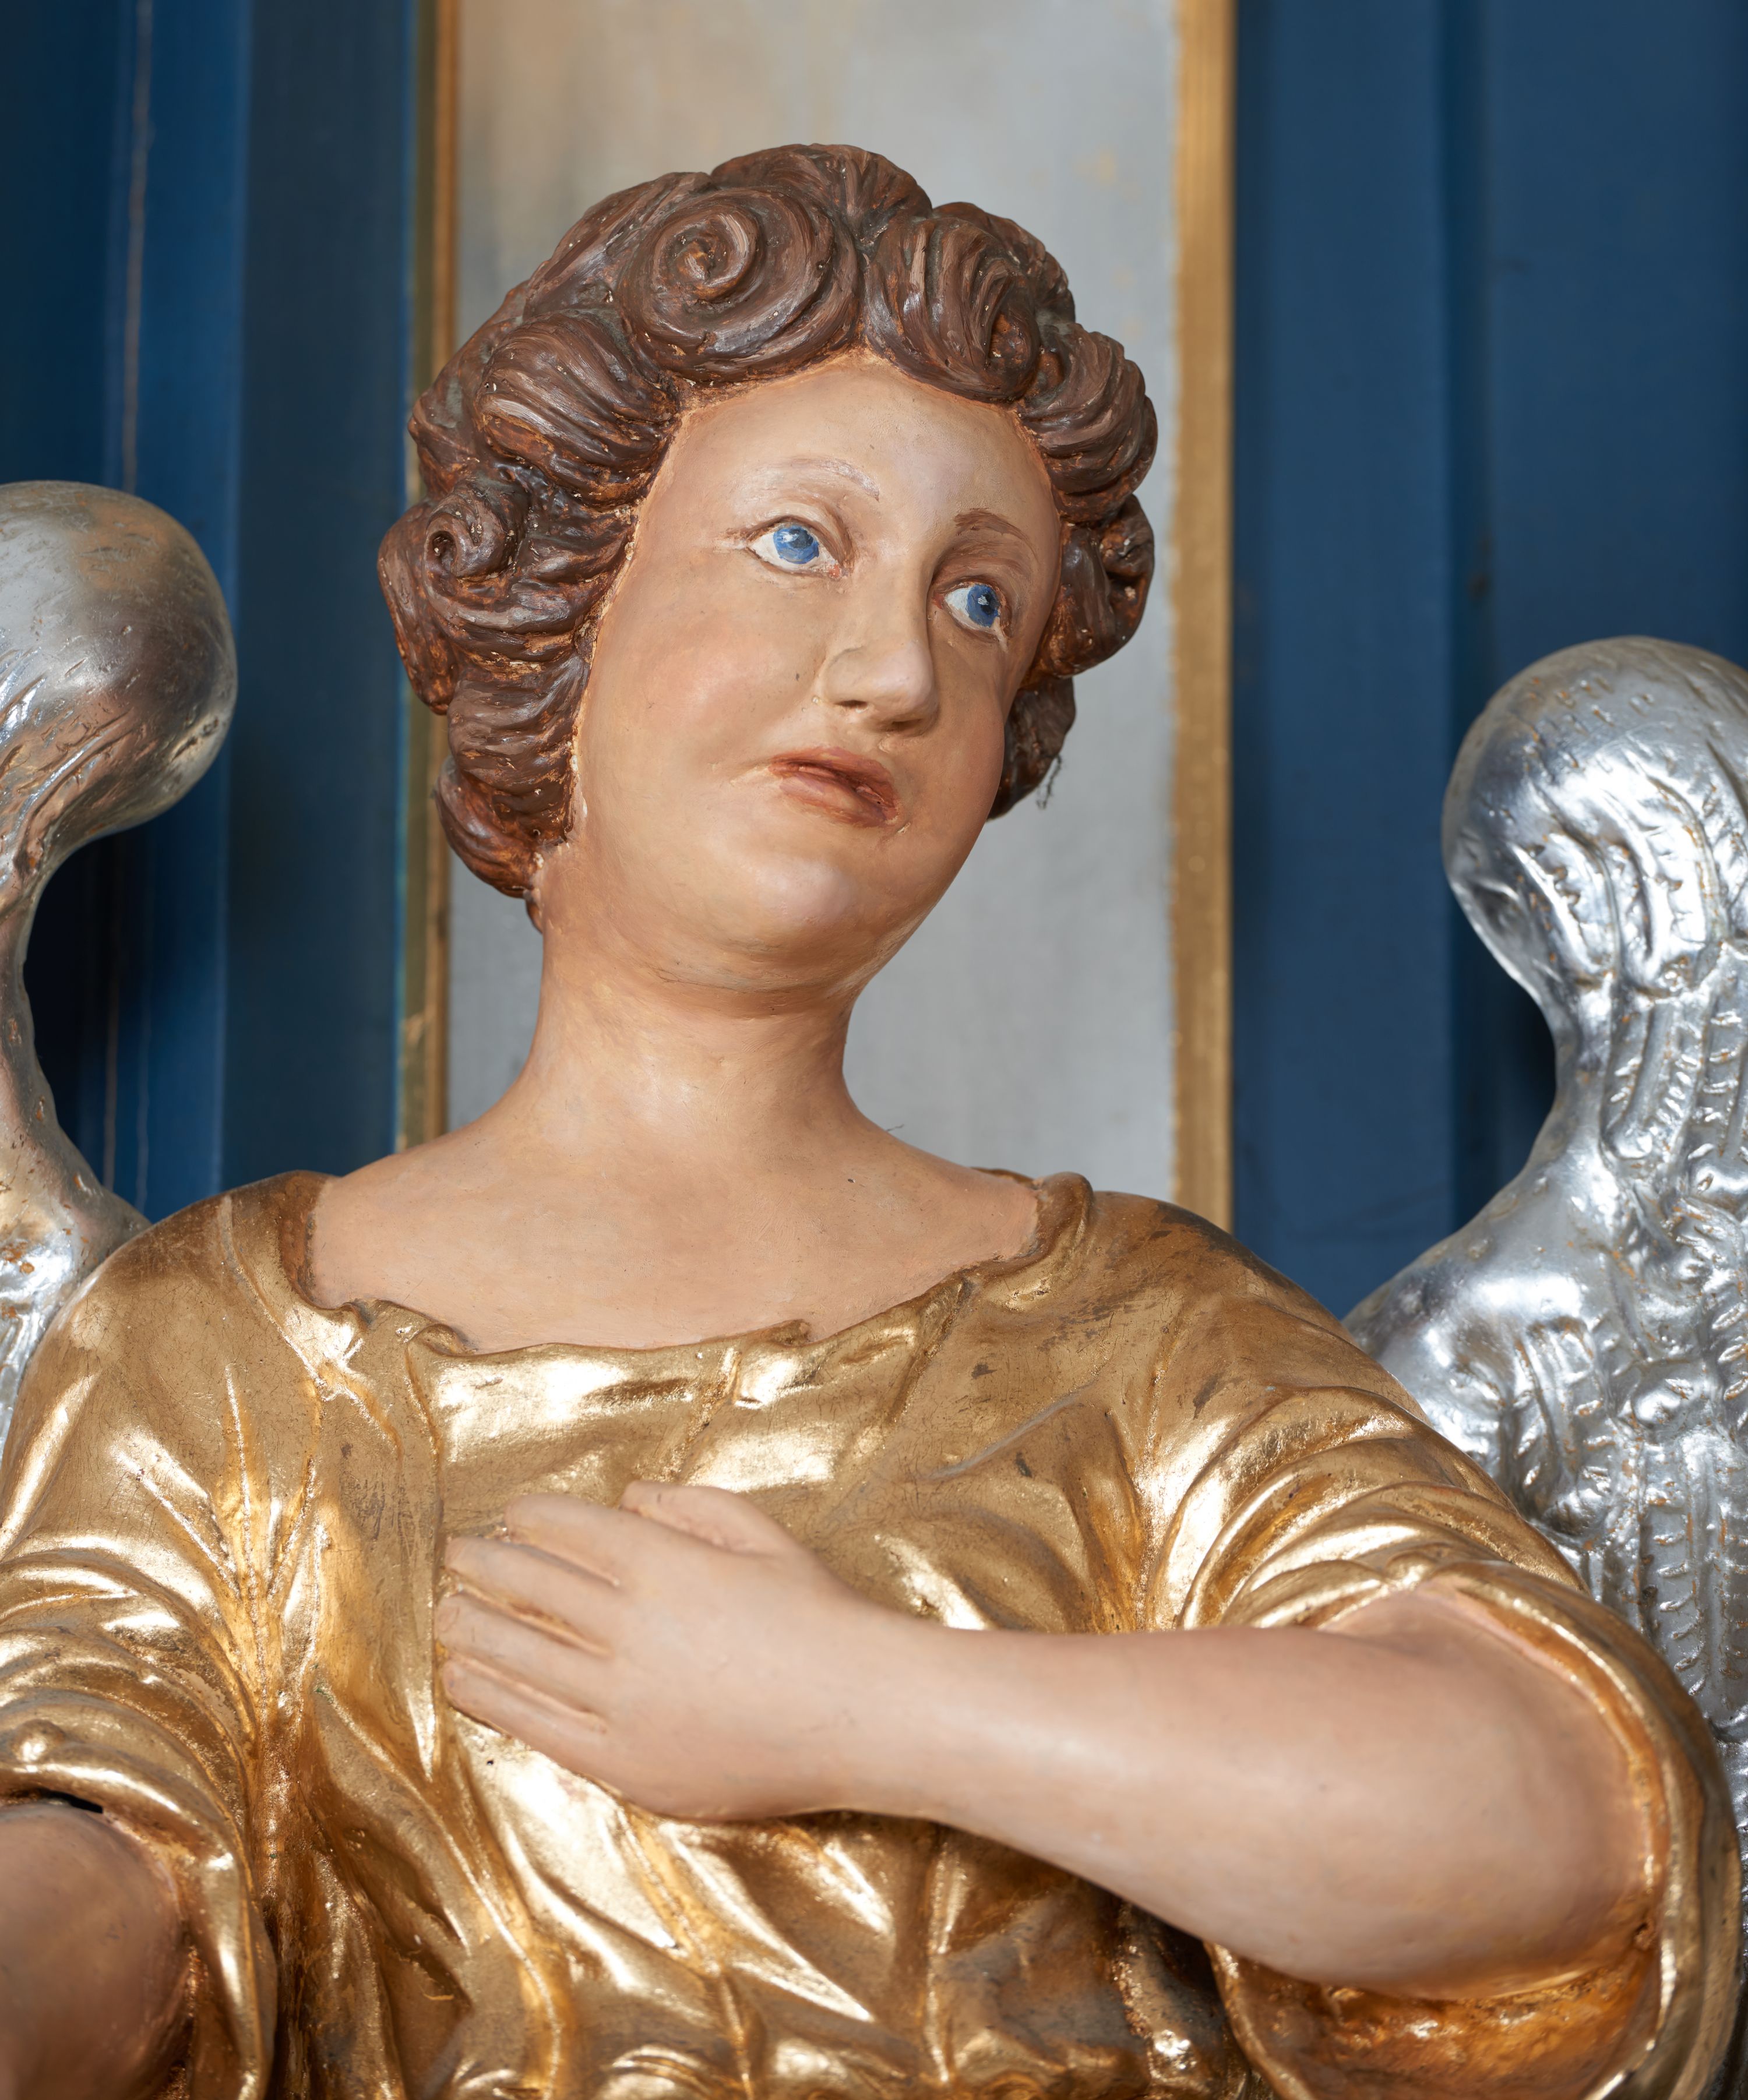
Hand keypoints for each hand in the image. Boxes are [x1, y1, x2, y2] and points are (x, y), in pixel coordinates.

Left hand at [438, 1483, 909, 1819]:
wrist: (861, 1712)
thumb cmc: (819, 1616)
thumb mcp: (761, 1534)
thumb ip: (689, 1506)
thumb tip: (627, 1496)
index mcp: (664, 1563)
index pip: (567, 1530)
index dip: (528, 1518)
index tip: (509, 1515)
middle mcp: (631, 1627)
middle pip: (529, 1586)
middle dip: (482, 1565)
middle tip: (456, 1555)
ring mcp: (622, 1700)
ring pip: (518, 1654)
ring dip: (471, 1627)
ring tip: (446, 1614)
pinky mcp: (624, 1761)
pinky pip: (536, 1724)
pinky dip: (490, 1696)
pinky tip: (462, 1679)